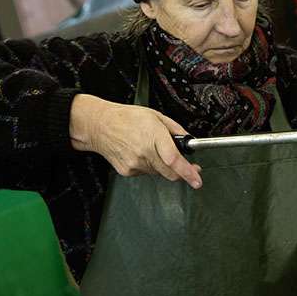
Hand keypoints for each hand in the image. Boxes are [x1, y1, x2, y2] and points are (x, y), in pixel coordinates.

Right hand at [69, 94, 201, 188]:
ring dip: (164, 166)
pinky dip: (150, 166)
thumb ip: (175, 129)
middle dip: (183, 173)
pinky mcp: (128, 171)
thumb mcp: (156, 115)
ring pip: (159, 173)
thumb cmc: (126, 118)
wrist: (99, 125)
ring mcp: (135, 164)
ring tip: (153, 150)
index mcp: (153, 135)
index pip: (173, 159)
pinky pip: (146, 173)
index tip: (196, 179)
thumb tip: (188, 141)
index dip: (187, 172)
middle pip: (170, 172)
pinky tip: (141, 153)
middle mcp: (144, 151)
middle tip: (191, 169)